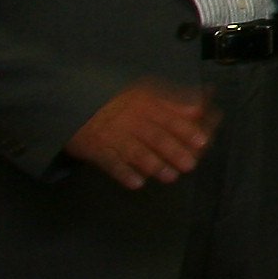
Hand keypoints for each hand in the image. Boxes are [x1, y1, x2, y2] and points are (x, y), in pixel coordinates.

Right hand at [65, 80, 215, 188]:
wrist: (75, 104)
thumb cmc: (118, 102)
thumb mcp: (145, 95)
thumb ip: (172, 104)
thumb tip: (199, 110)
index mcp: (146, 105)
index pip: (169, 119)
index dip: (186, 130)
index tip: (202, 142)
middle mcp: (131, 120)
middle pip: (156, 137)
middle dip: (174, 151)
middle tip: (190, 165)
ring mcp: (114, 136)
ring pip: (136, 152)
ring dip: (154, 165)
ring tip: (170, 176)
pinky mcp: (97, 151)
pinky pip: (111, 163)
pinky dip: (124, 174)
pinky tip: (137, 184)